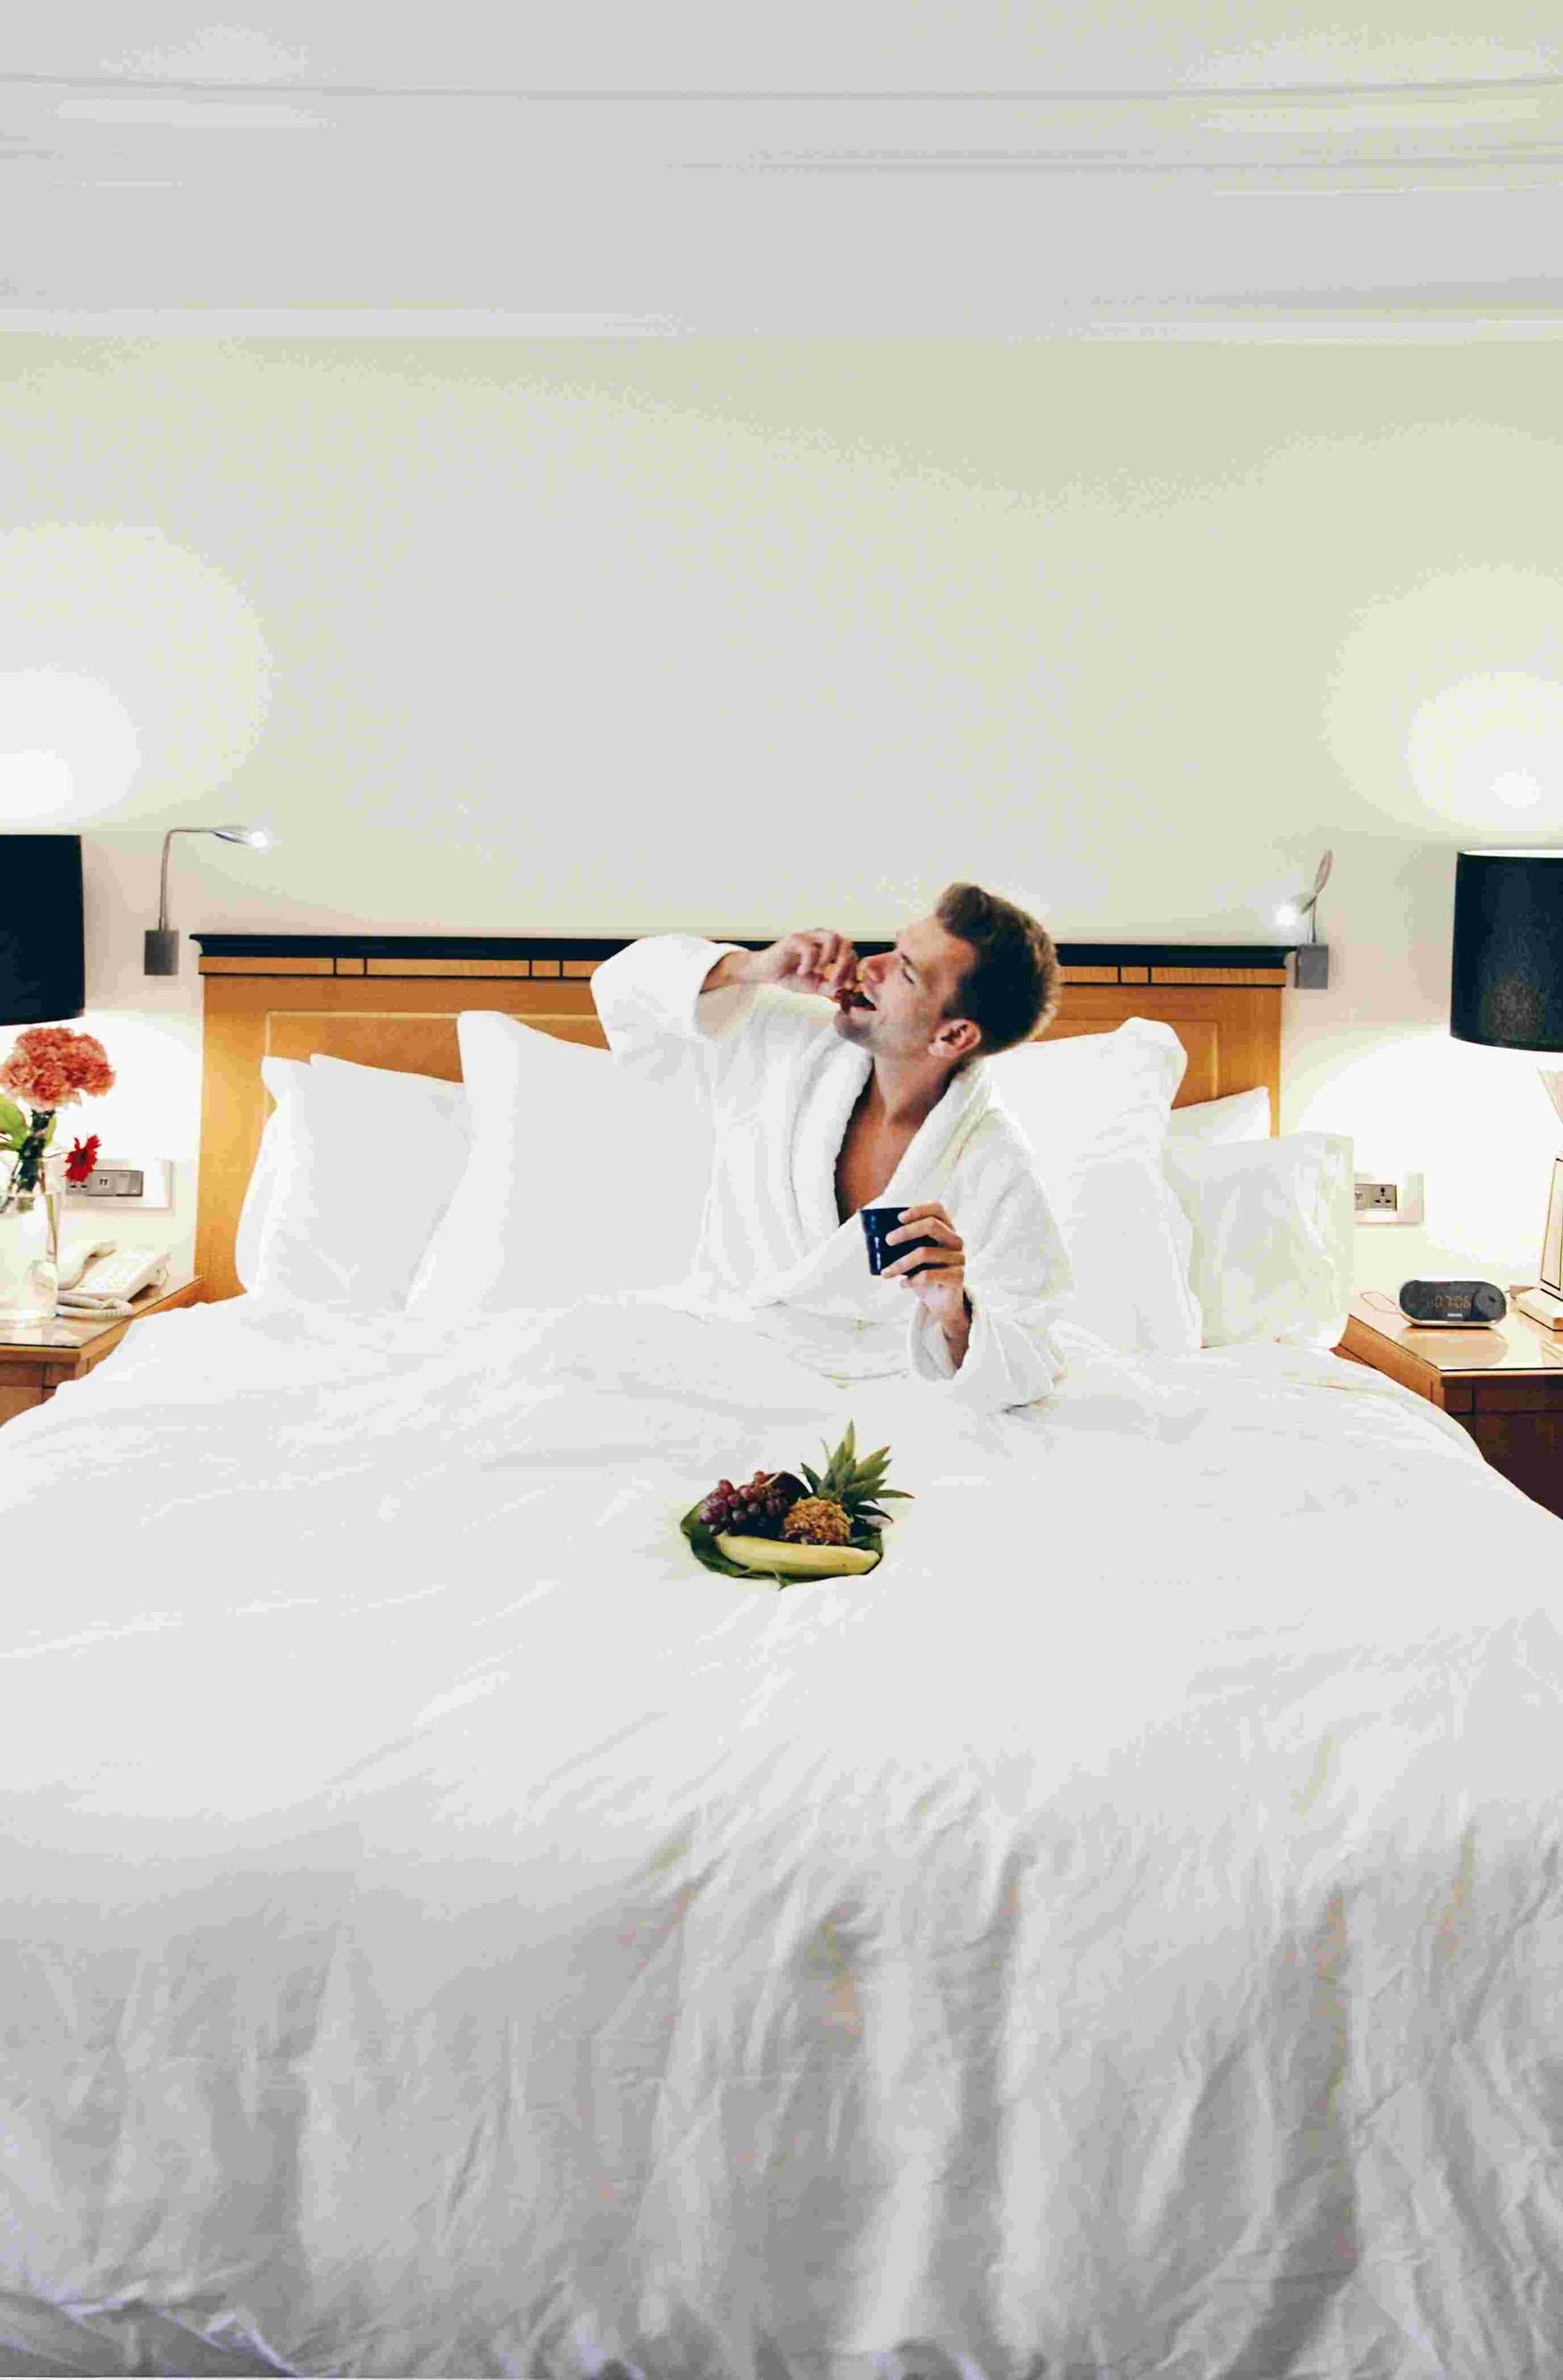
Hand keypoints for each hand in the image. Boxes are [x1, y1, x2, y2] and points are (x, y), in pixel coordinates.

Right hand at [747, 929, 860, 1000]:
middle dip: (845, 965)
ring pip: (832, 939)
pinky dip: (810, 963)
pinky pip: (810, 948)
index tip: (848, 987)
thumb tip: (848, 991)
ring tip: (819, 973)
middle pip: (846, 943)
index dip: (853, 970)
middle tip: (835, 982)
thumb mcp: (815, 986)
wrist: (765, 972)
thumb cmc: (790, 976)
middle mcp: (821, 938)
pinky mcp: (794, 939)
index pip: (851, 953)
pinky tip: (801, 972)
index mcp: (829, 947)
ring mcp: (808, 936)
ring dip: (830, 959)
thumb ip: (831, 987)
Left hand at [883, 1202, 969, 1331]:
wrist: (942, 1302)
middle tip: (887, 1240)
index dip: (919, 1210)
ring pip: (925, 1253)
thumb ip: (904, 1244)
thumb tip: (874, 1236)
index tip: (899, 1218)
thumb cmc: (925, 1273)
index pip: (937, 1209)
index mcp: (946, 1230)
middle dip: (906, 1231)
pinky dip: (911, 1280)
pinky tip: (903, 1284)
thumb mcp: (914, 1256)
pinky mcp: (958, 1276)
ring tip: (886, 1273)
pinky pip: (929, 1275)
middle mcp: (955, 1240)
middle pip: (932, 1225)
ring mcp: (959, 1258)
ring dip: (900, 1263)